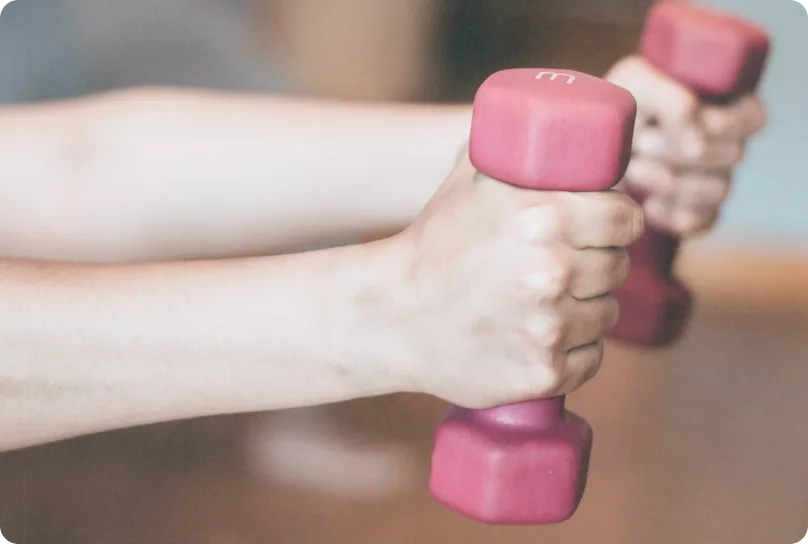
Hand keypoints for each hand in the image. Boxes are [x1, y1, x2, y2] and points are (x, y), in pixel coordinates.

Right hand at [383, 154, 642, 408]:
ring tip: (551, 301)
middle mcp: (553, 274)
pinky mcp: (543, 373)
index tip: (606, 227)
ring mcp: (550, 329)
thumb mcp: (468, 180)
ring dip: (588, 307)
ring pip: (606, 314)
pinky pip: (591, 358)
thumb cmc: (432, 243)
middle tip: (570, 264)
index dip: (619, 222)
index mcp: (544, 218)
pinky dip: (575, 350)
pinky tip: (543, 337)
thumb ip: (513, 148)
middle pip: (618, 267)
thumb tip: (554, 120)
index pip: (626, 219)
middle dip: (600, 262)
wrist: (389, 317)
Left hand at [606, 56, 766, 236]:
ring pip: (718, 190)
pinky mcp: (696, 213)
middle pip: (733, 154)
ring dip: (672, 182)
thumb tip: (698, 144)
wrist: (587, 153)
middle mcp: (724, 144)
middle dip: (680, 150)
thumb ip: (672, 101)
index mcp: (721, 103)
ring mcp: (713, 181)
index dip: (725, 122)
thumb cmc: (617, 109)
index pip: (752, 117)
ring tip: (634, 170)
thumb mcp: (635, 84)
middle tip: (642, 144)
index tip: (686, 123)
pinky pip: (701, 221)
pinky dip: (671, 214)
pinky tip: (647, 204)